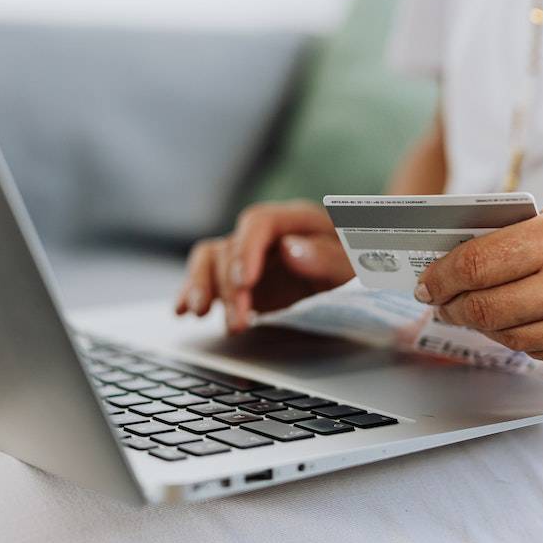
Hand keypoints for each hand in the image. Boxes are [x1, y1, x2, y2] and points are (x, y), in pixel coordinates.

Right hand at [175, 201, 353, 332]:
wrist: (359, 275)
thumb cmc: (360, 265)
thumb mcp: (355, 263)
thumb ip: (327, 257)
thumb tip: (291, 250)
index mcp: (294, 220)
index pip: (258, 222)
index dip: (247, 250)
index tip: (245, 281)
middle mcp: (264, 234)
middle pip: (231, 247)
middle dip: (229, 287)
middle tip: (239, 322)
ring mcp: (247, 255)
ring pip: (209, 259)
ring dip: (202, 287)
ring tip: (200, 314)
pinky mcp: (237, 279)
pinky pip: (206, 278)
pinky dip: (191, 293)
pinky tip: (182, 311)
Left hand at [416, 190, 542, 375]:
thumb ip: (536, 226)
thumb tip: (480, 246)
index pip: (478, 264)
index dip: (441, 274)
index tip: (426, 278)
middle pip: (483, 308)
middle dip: (450, 304)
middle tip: (438, 299)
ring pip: (508, 336)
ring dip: (483, 324)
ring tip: (472, 309)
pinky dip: (523, 338)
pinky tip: (520, 322)